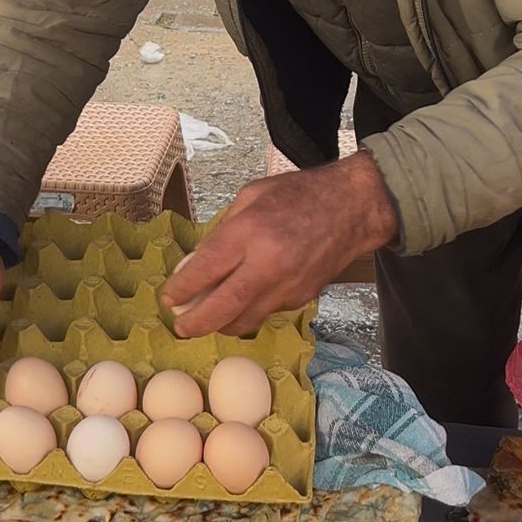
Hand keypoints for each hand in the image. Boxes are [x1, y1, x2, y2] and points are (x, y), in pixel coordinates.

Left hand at [160, 151, 398, 336]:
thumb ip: (224, 229)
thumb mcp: (251, 195)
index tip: (169, 298)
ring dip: (221, 324)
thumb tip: (199, 262)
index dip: (182, 288)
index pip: (207, 269)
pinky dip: (248, 312)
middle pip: (224, 308)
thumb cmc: (299, 194)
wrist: (352, 208)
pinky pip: (266, 312)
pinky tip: (239, 302)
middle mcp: (269, 264)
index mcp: (251, 232)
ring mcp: (288, 286)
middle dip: (197, 323)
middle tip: (180, 327)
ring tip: (205, 318)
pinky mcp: (301, 298)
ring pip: (245, 320)